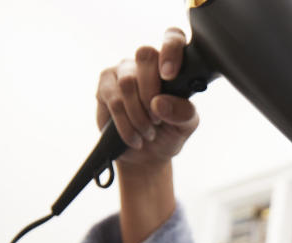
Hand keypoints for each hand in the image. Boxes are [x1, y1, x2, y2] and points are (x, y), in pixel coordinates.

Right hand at [95, 27, 199, 168]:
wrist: (147, 155)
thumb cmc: (169, 132)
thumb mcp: (186, 126)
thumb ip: (183, 112)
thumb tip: (159, 103)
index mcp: (172, 64)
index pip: (173, 38)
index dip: (171, 51)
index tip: (169, 76)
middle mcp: (148, 62)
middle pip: (145, 56)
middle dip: (151, 93)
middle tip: (158, 120)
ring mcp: (124, 70)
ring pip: (128, 82)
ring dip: (139, 115)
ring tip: (147, 132)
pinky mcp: (105, 83)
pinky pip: (114, 99)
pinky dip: (126, 124)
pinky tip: (134, 136)